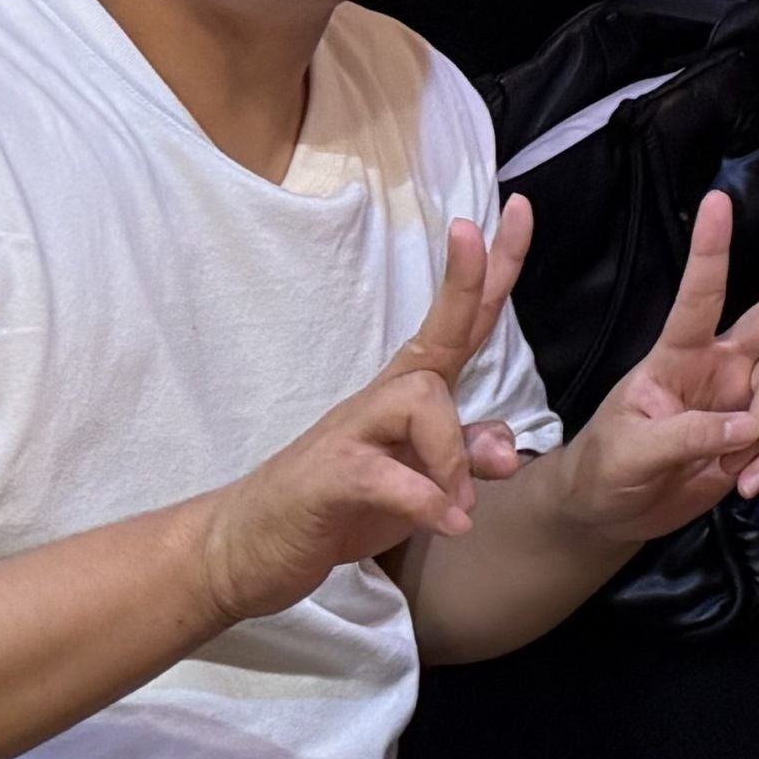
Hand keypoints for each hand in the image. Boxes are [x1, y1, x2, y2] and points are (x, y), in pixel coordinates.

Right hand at [193, 211, 539, 620]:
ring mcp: (350, 433)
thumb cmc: (339, 506)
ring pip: (422, 399)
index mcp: (408, 392)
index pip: (459, 320)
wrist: (242, 551)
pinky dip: (427, 500)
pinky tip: (449, 524)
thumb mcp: (418, 483)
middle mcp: (383, 399)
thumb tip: (509, 451)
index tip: (516, 207)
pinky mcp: (329, 478)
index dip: (488, 268)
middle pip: (439, 331)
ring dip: (454, 453)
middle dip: (466, 279)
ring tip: (459, 505)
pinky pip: (391, 475)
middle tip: (478, 231)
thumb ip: (466, 459)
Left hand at [551, 192, 758, 541]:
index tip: (718, 202)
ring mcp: (746, 394)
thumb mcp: (628, 454)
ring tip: (734, 470)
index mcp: (679, 354)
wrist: (614, 512)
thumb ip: (684, 436)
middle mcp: (723, 363)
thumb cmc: (605, 469)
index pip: (699, 297)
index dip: (710, 252)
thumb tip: (746, 429)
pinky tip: (745, 483)